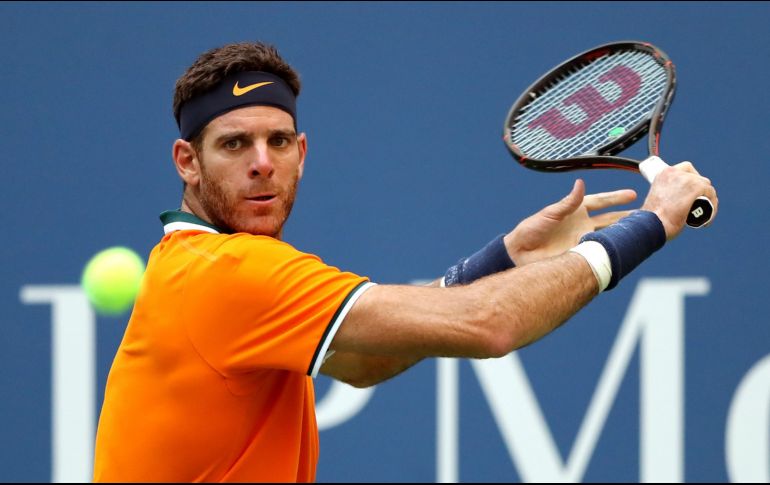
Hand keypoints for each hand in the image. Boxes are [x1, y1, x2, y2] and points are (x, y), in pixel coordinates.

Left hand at [504, 179, 636, 265]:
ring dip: (623, 232)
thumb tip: (580, 184)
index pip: (600, 201)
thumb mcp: (550, 213)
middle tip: (646, 213)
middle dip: (627, 216)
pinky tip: (624, 248)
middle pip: (610, 218)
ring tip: (641, 230)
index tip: (633, 195)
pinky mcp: (580, 253)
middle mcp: (582, 224)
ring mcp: (582, 239)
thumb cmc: (530, 231)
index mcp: (575, 210)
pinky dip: (611, 249)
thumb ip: (568, 202)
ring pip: (608, 234)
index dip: (616, 198)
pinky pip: (599, 251)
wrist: (520, 254)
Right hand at [641, 161, 718, 239]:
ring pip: (706, 187)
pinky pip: (711, 195)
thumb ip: (666, 195)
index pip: (686, 169)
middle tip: (698, 206)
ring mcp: (687, 179)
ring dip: (708, 200)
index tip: (691, 193)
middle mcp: (675, 172)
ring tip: (703, 216)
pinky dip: (712, 207)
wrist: (653, 224)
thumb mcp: (657, 200)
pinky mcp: (697, 187)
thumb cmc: (653, 219)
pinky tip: (707, 219)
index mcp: (664, 173)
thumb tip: (675, 201)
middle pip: (698, 177)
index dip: (692, 179)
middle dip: (701, 191)